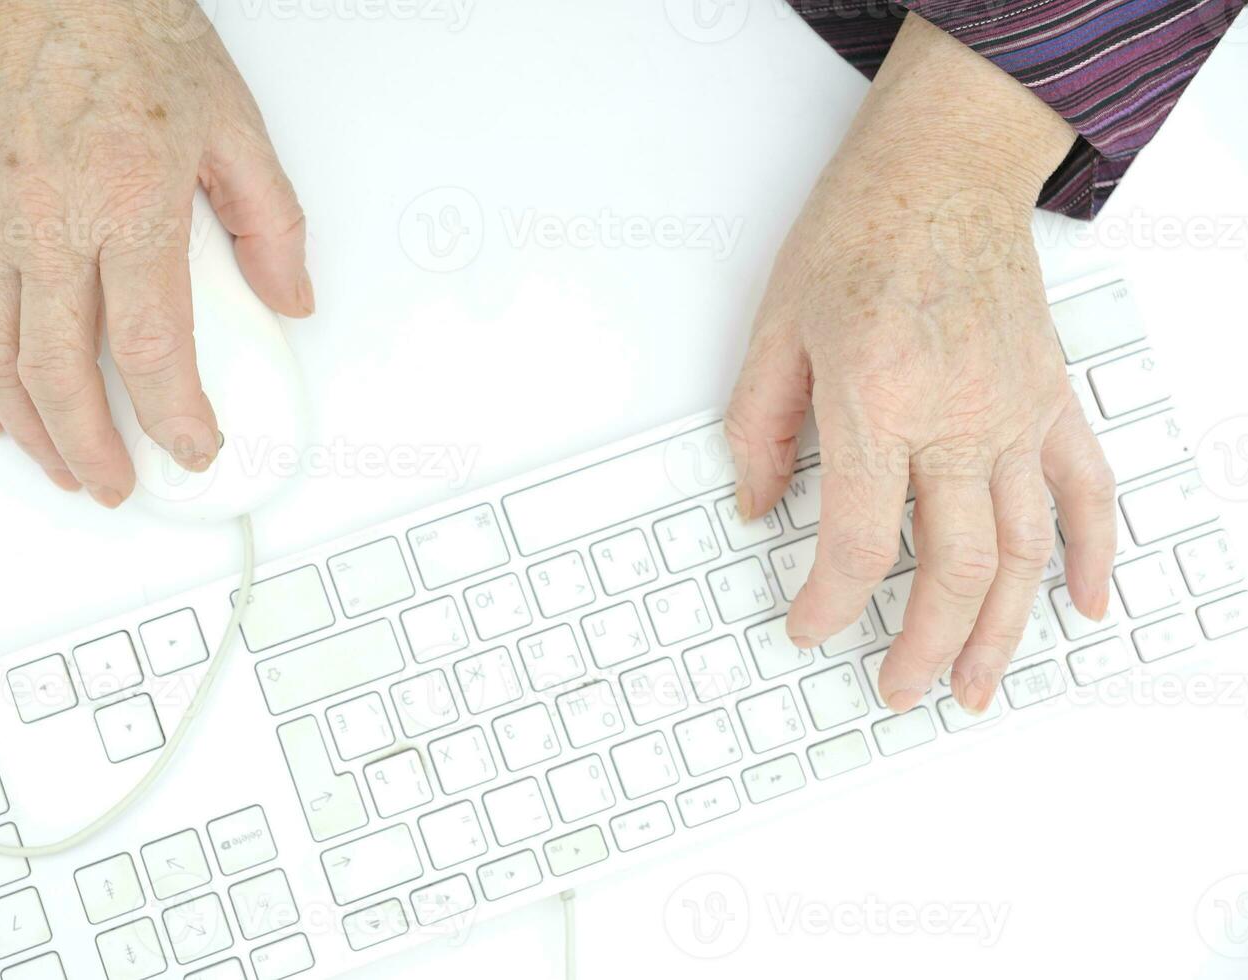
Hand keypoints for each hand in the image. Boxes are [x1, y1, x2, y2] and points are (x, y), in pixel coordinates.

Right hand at [0, 0, 311, 506]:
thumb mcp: (236, 126)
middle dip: (95, 448)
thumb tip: (291, 299)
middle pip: (62, 372)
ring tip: (68, 467)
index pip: (152, 347)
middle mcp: (50, 222)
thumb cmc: (133, 37)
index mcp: (129, 205)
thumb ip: (271, 223)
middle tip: (121, 485)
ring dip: (32, 429)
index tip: (195, 449)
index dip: (174, 418)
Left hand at [724, 15, 1115, 714]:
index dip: (827, 604)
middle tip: (898, 689)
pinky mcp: (1051, 399)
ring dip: (1002, 631)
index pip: (856, 542)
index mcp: (878, 401)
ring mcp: (1016, 412)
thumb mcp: (775, 329)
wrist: (944, 169)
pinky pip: (1087, 491)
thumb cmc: (858, 234)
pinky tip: (1081, 605)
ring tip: (977, 685)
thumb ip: (760, 429)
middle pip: (951, 568)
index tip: (808, 627)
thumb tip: (755, 508)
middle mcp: (958, 417)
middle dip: (923, 647)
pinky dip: (1090, 554)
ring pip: (1024, 552)